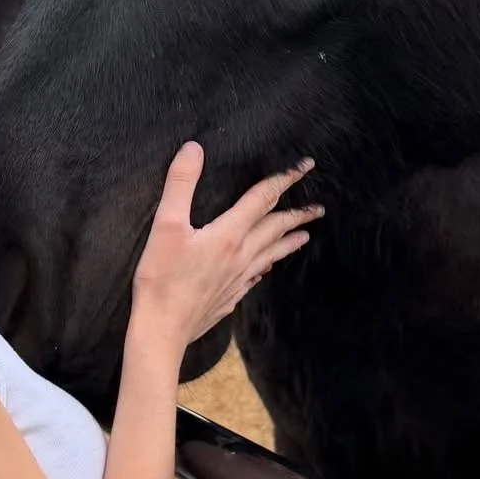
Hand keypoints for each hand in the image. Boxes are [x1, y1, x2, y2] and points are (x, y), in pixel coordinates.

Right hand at [129, 143, 321, 352]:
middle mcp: (241, 256)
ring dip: (290, 242)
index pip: (263, 198)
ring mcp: (238, 279)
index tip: (306, 167)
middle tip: (318, 208)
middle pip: (275, 228)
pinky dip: (266, 266)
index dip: (284, 179)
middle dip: (297, 214)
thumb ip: (180, 184)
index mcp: (229, 234)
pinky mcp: (230, 297)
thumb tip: (193, 149)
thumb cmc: (161, 278)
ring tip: (305, 235)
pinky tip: (265, 269)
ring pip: (272, 254)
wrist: (162, 330)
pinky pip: (256, 277)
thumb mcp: (165, 225)